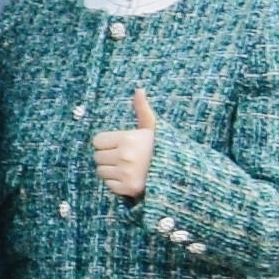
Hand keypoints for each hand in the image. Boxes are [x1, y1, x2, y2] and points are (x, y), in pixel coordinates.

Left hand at [93, 82, 159, 202]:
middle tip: (124, 158)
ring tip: (127, 168)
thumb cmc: (163, 149)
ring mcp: (126, 173)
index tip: (119, 145)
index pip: (97, 141)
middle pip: (97, 157)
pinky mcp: (128, 189)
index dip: (107, 143)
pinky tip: (130, 179)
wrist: (181, 174)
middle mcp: (125, 156)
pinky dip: (117, 184)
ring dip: (111, 171)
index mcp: (129, 139)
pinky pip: (109, 185)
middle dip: (108, 157)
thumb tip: (139, 89)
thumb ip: (142, 110)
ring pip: (101, 171)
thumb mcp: (153, 129)